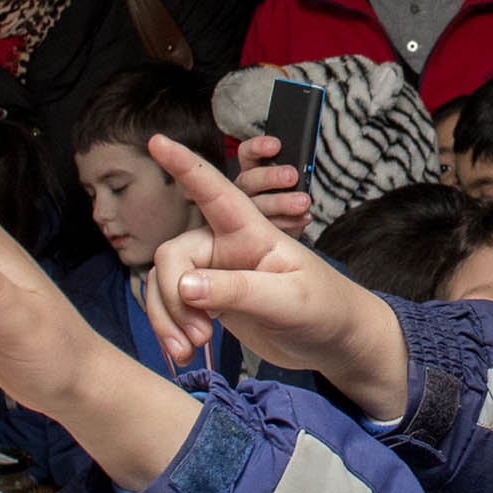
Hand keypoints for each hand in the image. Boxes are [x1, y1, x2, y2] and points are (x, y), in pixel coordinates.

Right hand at [142, 135, 407, 420]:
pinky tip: (181, 352)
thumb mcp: (288, 300)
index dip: (185, 165)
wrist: (335, 342)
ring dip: (166, 318)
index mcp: (251, 231)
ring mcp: (217, 273)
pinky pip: (173, 305)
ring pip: (166, 283)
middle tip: (197, 338)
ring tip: (186, 351)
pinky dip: (170, 328)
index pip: (214, 191)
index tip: (157, 140)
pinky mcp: (212, 299)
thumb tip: (182, 285)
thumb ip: (236, 290)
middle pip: (173, 254)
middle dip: (171, 296)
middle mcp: (228, 245)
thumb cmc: (325, 308)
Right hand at [233, 131, 313, 238]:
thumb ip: (292, 169)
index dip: (258, 147)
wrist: (286, 229)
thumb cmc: (287, 197)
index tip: (276, 145)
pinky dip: (289, 222)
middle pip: (250, 179)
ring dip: (281, 203)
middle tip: (292, 175)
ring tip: (303, 202)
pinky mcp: (256, 232)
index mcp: (251, 171)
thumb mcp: (289, 180)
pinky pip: (270, 227)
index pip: (247, 153)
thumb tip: (306, 164)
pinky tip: (305, 217)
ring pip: (257, 205)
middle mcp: (244, 190)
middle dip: (271, 176)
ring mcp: (247, 212)